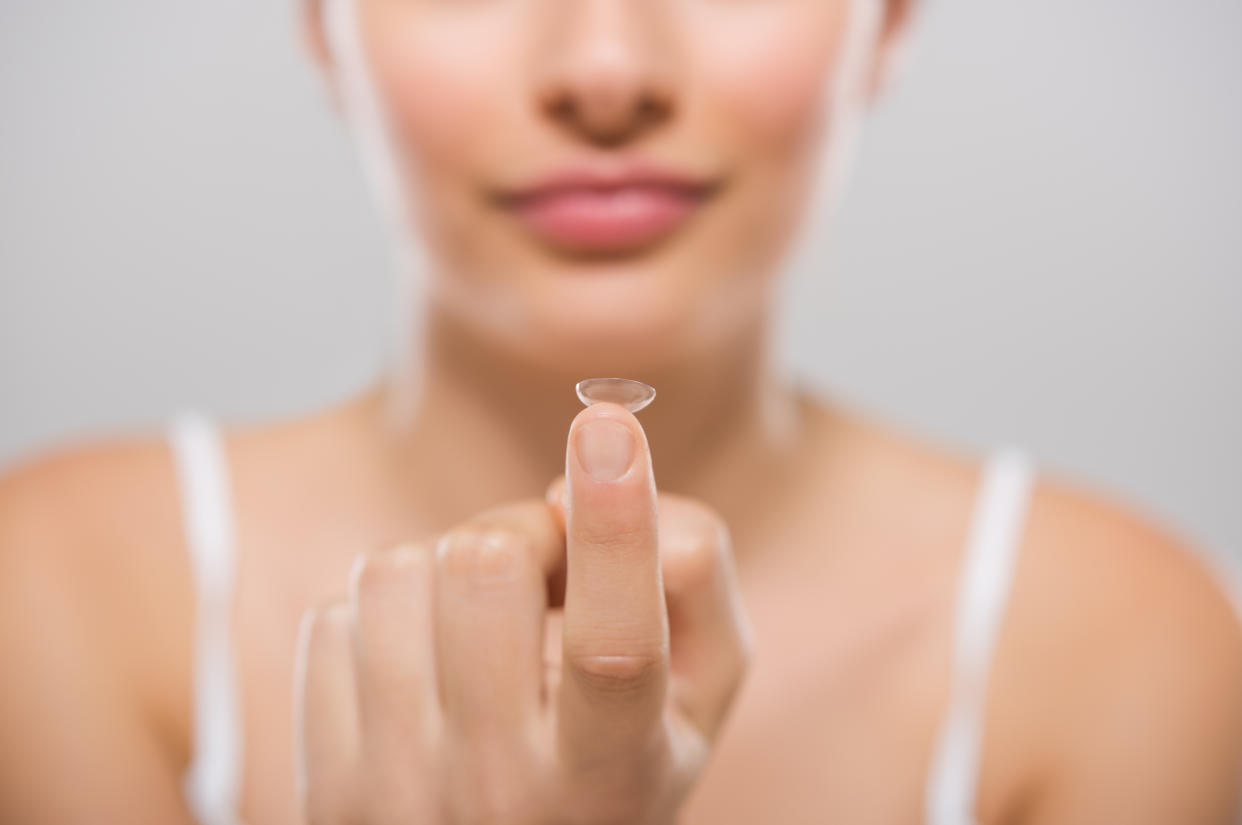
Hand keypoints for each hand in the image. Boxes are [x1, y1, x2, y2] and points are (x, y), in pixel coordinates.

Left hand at [294, 401, 753, 824]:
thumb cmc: (613, 768)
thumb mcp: (696, 696)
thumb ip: (692, 579)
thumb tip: (585, 481)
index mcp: (614, 775)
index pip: (615, 645)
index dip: (615, 527)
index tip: (609, 424)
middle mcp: (501, 789)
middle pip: (486, 565)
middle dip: (525, 532)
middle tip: (548, 576)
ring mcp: (397, 787)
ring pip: (399, 570)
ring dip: (450, 570)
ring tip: (482, 630)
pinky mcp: (322, 774)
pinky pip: (337, 615)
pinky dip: (390, 618)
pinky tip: (423, 670)